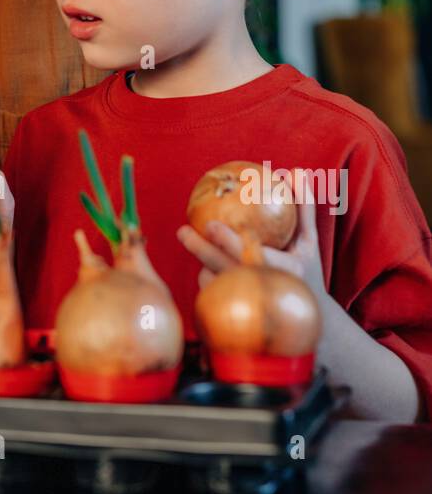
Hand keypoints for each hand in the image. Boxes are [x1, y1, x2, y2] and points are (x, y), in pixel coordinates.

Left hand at [177, 186, 326, 304]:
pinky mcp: (237, 319)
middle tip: (183, 230)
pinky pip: (215, 297)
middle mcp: (268, 290)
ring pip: (216, 285)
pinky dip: (208, 280)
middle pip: (226, 270)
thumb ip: (303, 207)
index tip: (210, 225)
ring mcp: (252, 308)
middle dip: (201, 250)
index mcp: (287, 271)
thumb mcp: (309, 241)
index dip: (229, 241)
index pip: (252, 255)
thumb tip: (296, 171)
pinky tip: (203, 265)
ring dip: (203, 264)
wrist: (309, 321)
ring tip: (189, 239)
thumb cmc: (307, 270)